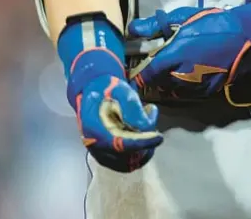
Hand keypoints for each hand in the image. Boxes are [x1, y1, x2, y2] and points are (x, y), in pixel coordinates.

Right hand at [58, 11, 162, 171]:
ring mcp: (100, 154)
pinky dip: (140, 151)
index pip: (120, 144)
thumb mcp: (119, 89)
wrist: (92, 92)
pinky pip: (127, 163)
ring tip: (147, 121)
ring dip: (145, 146)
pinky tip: (143, 133)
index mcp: (95, 128)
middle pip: (128, 155)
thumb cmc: (106, 89)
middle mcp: (96, 146)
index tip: (158, 137)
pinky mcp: (107, 157)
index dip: (141, 142)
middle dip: (146, 140)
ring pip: (130, 162)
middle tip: (151, 116)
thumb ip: (131, 107)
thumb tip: (145, 128)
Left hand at [128, 7, 244, 95]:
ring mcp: (195, 87)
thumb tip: (132, 29)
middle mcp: (182, 76)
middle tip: (152, 62)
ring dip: (166, 81)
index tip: (131, 72)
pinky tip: (185, 71)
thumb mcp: (181, 18)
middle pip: (157, 84)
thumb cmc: (211, 24)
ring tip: (170, 66)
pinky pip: (185, 92)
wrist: (243, 37)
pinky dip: (181, 85)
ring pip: (170, 89)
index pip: (145, 76)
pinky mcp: (206, 92)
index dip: (136, 77)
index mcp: (173, 56)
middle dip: (152, 76)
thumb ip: (154, 26)